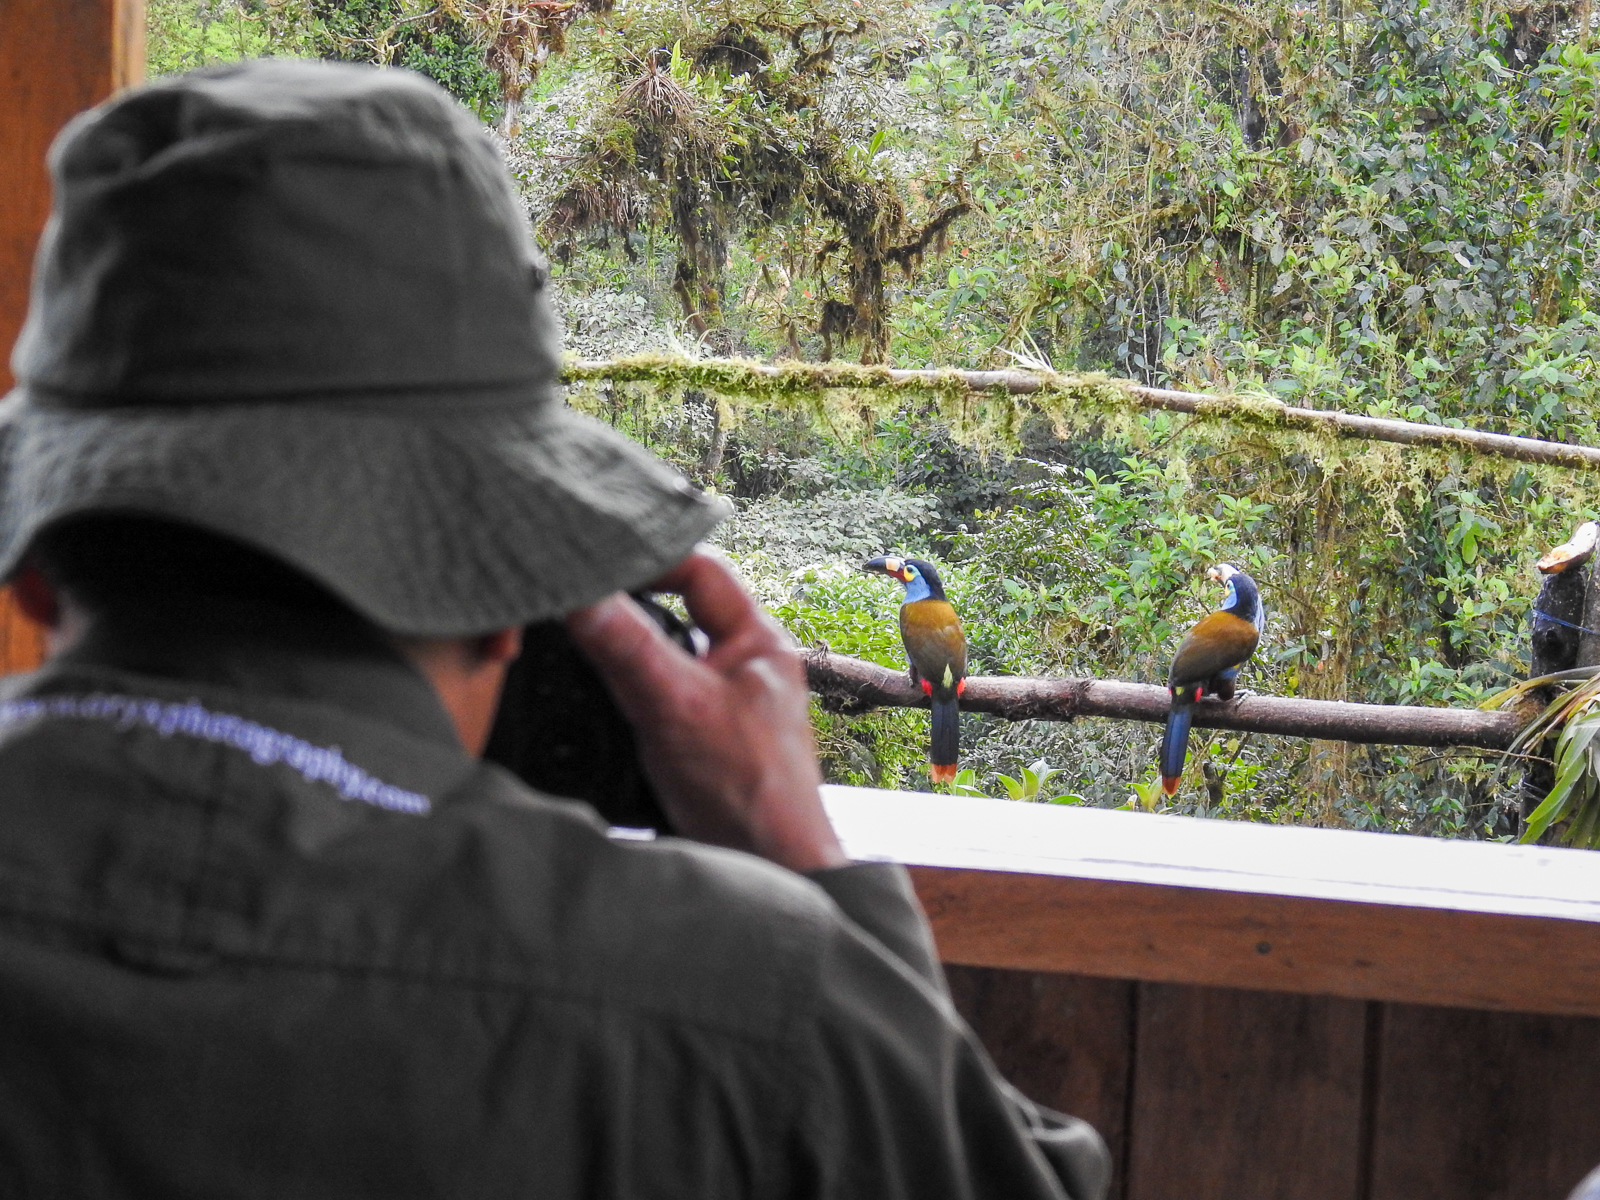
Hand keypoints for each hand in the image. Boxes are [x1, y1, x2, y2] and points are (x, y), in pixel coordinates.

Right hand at [565, 549, 846, 873]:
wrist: (773, 871)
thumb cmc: (750, 794)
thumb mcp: (676, 708)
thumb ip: (628, 649)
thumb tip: (582, 595)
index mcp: (759, 641)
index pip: (700, 571)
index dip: (649, 560)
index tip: (597, 564)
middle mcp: (749, 664)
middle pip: (682, 609)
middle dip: (633, 602)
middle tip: (584, 599)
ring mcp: (731, 702)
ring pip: (671, 653)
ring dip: (631, 648)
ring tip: (585, 640)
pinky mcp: (709, 739)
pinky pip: (665, 693)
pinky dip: (633, 689)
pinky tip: (604, 698)